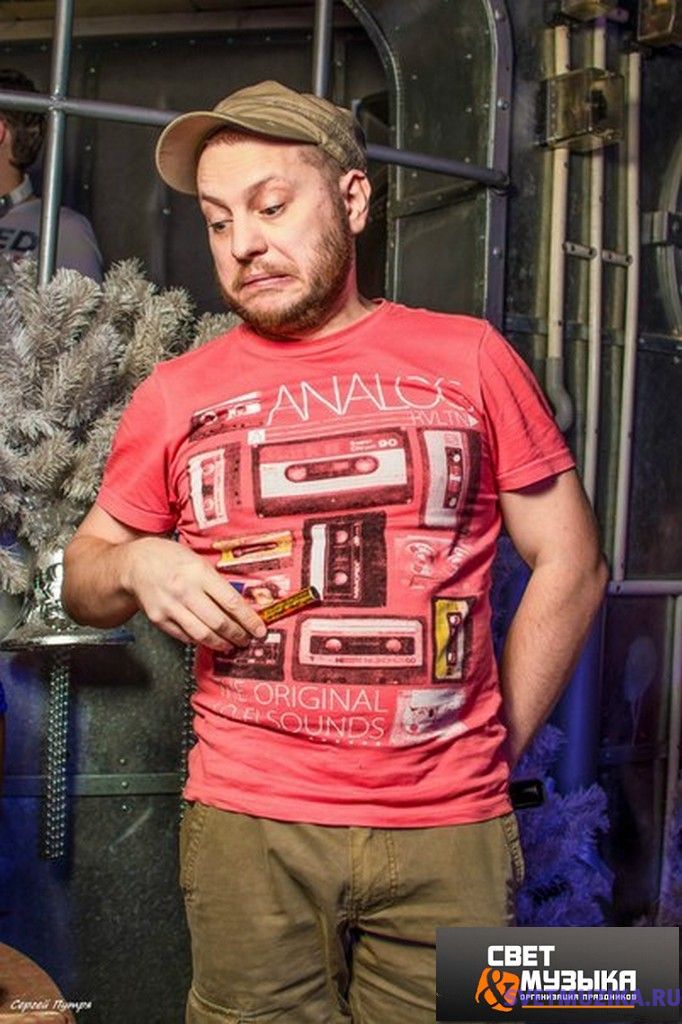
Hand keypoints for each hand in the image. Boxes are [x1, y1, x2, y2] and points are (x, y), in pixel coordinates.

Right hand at [124, 536, 266, 650]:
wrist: (134, 563)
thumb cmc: (170, 558)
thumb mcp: (197, 561)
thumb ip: (216, 581)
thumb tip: (241, 605)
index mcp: (198, 572)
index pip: (231, 601)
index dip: (248, 619)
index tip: (259, 629)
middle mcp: (185, 591)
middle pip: (218, 621)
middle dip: (237, 634)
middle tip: (246, 640)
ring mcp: (170, 607)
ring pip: (202, 634)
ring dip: (220, 643)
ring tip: (230, 644)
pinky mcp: (159, 619)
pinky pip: (184, 636)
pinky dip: (200, 641)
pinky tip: (209, 640)